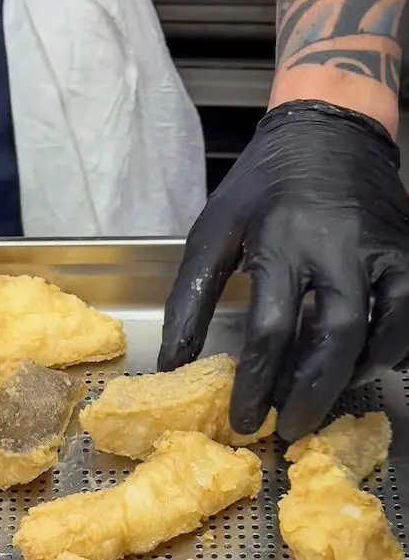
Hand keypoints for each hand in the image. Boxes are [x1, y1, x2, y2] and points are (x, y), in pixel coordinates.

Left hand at [158, 100, 408, 441]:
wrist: (327, 131)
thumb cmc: (262, 187)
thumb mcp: (214, 231)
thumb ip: (190, 298)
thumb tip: (173, 363)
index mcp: (280, 238)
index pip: (271, 327)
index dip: (257, 382)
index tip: (245, 419)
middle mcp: (337, 245)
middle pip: (335, 335)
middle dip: (311, 391)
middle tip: (289, 428)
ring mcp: (380, 249)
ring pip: (384, 328)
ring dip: (353, 375)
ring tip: (321, 402)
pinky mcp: (406, 252)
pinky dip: (393, 347)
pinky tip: (366, 367)